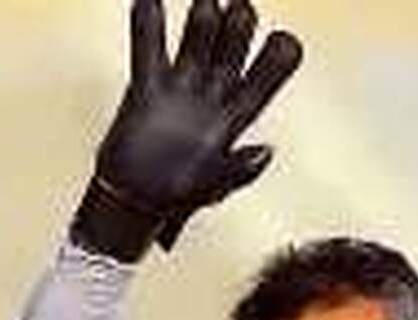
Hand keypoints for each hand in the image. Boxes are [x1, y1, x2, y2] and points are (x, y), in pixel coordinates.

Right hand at [71, 0, 302, 260]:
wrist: (133, 201)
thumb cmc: (178, 198)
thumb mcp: (212, 189)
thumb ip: (238, 172)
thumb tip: (264, 152)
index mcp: (235, 119)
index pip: (265, 81)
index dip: (277, 59)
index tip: (284, 40)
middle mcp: (212, 96)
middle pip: (233, 49)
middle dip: (240, 23)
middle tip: (241, 4)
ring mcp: (180, 88)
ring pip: (197, 40)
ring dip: (203, 14)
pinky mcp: (146, 87)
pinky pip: (148, 49)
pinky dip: (148, 22)